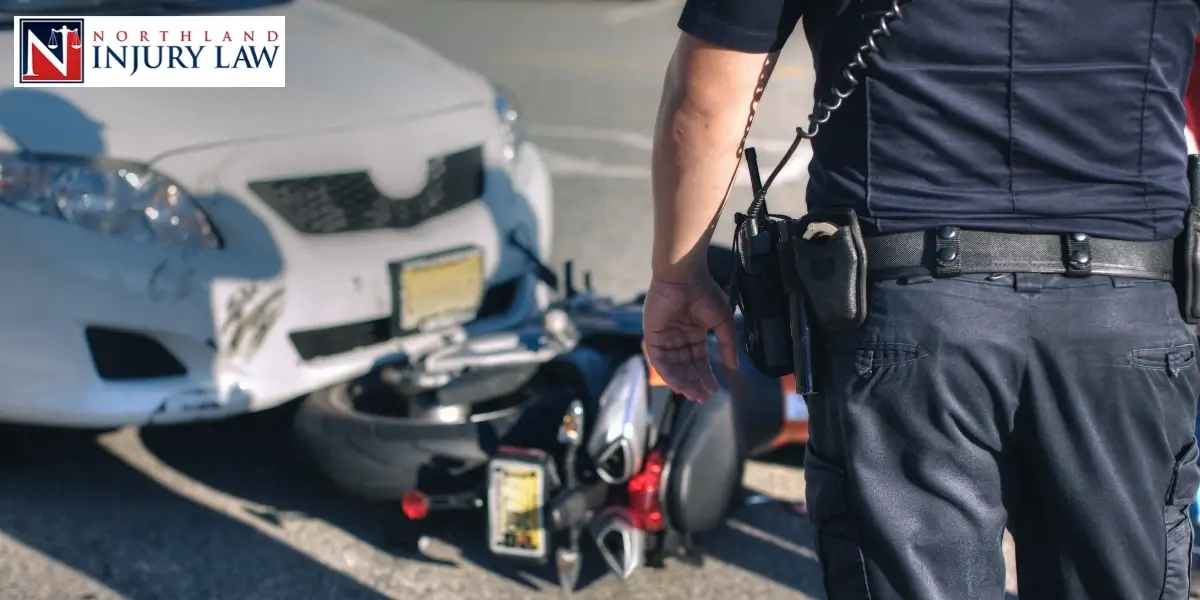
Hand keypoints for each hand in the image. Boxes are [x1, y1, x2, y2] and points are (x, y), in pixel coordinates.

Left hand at [642, 273, 738, 401]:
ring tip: (693, 394)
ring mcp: (664, 337)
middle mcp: (678, 337)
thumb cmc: (704, 293)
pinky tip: (680, 385)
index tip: (714, 390)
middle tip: (703, 398)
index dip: (706, 375)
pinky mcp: (652, 336)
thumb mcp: (721, 321)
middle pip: (686, 366)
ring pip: (673, 367)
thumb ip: (727, 344)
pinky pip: (659, 360)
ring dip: (683, 382)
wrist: (684, 277)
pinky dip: (669, 374)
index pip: (699, 360)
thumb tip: (734, 367)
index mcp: (693, 333)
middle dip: (695, 382)